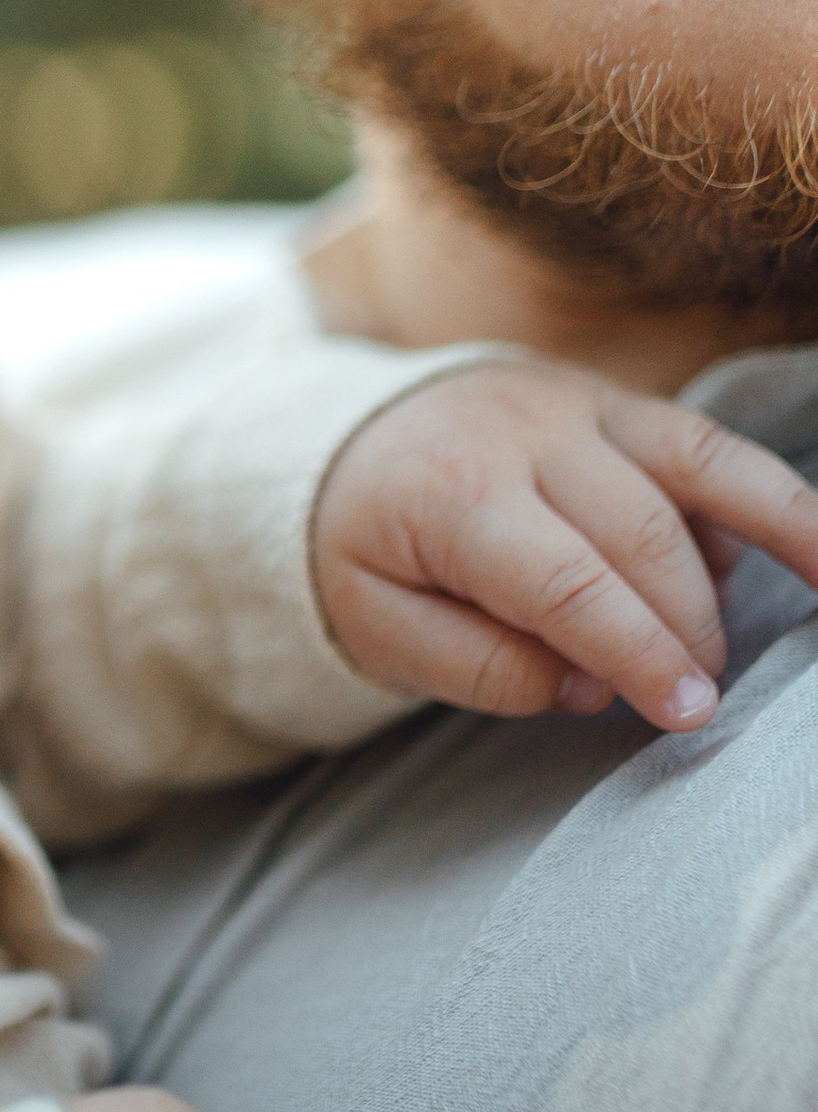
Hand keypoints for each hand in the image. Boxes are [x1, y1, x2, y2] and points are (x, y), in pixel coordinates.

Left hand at [314, 364, 817, 734]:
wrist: (340, 440)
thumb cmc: (363, 547)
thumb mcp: (374, 624)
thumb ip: (475, 666)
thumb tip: (584, 689)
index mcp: (453, 493)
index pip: (566, 583)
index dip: (636, 653)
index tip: (687, 713)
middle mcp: (524, 431)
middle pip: (641, 535)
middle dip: (687, 628)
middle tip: (699, 699)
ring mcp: (576, 403)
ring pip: (696, 466)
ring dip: (771, 537)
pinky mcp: (613, 398)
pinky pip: (704, 443)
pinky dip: (762, 497)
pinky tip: (799, 553)